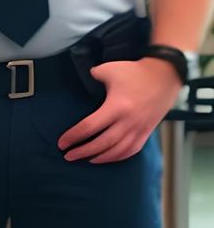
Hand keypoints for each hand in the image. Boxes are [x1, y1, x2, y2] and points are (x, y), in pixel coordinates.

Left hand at [58, 57, 182, 163]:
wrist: (166, 74)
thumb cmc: (135, 71)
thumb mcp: (108, 69)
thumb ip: (92, 76)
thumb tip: (83, 80)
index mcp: (117, 106)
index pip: (90, 127)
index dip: (73, 137)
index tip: (62, 143)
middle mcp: (129, 121)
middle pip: (102, 143)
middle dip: (83, 152)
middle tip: (68, 156)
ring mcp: (140, 128)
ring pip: (118, 150)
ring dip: (100, 157)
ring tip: (85, 159)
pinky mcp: (148, 131)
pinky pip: (132, 150)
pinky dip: (118, 156)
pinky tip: (107, 157)